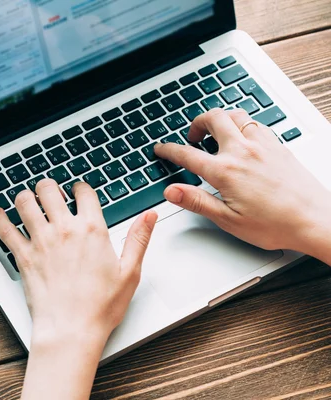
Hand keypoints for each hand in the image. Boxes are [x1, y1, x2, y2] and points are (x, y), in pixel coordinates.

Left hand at [0, 179, 156, 399]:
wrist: (72, 330)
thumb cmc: (101, 307)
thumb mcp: (130, 272)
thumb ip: (139, 239)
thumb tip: (149, 216)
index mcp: (92, 229)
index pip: (83, 191)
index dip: (80, 188)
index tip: (78, 192)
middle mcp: (64, 229)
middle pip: (48, 190)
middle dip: (49, 187)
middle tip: (49, 192)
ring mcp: (41, 241)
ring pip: (24, 202)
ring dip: (25, 196)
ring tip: (27, 199)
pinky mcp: (23, 256)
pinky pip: (4, 229)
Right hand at [154, 108, 330, 252]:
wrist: (315, 220)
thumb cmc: (276, 224)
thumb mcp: (228, 219)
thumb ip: (196, 201)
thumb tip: (171, 191)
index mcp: (225, 171)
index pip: (187, 154)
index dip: (169, 150)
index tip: (161, 149)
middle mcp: (243, 152)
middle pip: (213, 119)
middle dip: (196, 123)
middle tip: (192, 136)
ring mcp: (262, 145)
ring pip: (235, 115)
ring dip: (221, 119)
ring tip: (215, 132)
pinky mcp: (278, 146)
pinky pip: (256, 123)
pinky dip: (243, 124)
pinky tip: (243, 137)